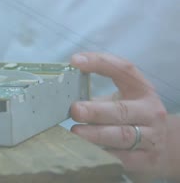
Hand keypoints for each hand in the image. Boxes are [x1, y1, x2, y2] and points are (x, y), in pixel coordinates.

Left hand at [69, 52, 168, 179]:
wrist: (163, 146)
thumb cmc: (131, 116)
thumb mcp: (121, 99)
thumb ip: (96, 95)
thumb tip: (58, 94)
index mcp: (141, 89)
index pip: (123, 69)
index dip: (99, 63)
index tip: (75, 62)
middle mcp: (150, 111)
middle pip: (121, 110)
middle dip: (95, 110)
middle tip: (74, 110)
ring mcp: (151, 136)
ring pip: (122, 135)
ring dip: (96, 134)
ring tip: (76, 132)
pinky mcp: (146, 160)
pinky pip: (122, 158)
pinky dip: (103, 154)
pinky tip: (86, 151)